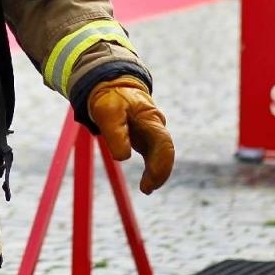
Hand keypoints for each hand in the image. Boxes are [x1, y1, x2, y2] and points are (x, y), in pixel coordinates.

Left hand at [88, 78, 174, 193]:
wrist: (113, 85)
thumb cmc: (110, 99)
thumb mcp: (107, 113)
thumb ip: (115, 134)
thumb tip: (123, 158)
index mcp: (149, 117)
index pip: (163, 142)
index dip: (160, 163)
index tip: (150, 178)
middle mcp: (156, 126)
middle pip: (166, 151)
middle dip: (160, 171)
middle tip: (147, 188)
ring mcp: (153, 132)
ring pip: (162, 155)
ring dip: (157, 173)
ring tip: (146, 189)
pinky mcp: (147, 138)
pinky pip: (155, 156)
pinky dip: (153, 170)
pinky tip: (147, 183)